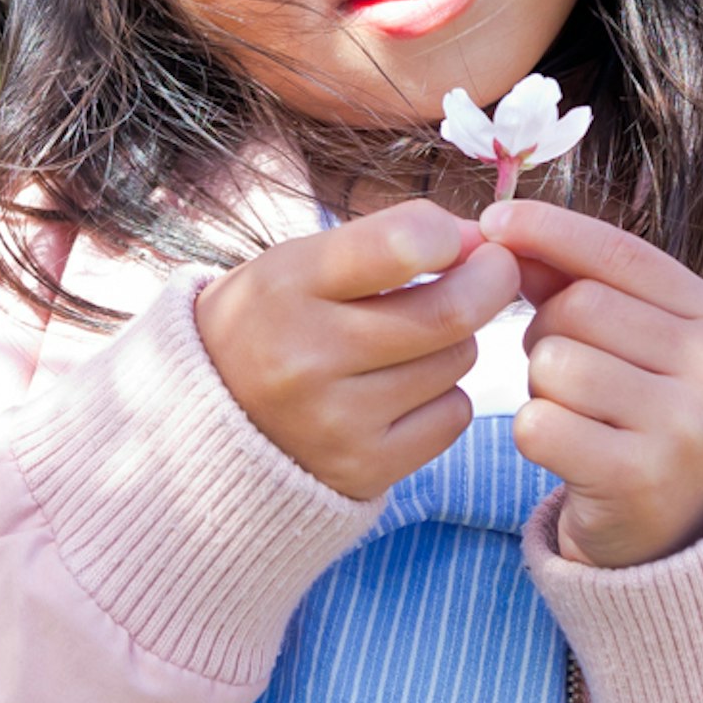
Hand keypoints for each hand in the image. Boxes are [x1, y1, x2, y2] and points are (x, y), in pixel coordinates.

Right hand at [195, 199, 520, 499]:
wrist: (210, 423)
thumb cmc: (273, 323)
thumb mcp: (298, 263)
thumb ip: (385, 241)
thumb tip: (480, 241)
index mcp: (285, 286)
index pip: (402, 244)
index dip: (450, 235)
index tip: (460, 239)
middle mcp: (306, 356)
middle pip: (451, 311)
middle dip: (490, 282)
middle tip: (493, 272)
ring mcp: (335, 420)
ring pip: (456, 361)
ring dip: (454, 342)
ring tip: (411, 341)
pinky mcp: (363, 467)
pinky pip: (453, 416)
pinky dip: (444, 396)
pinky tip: (403, 391)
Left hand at [480, 198, 702, 567]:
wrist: (683, 539)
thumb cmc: (648, 422)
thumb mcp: (641, 348)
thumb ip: (584, 285)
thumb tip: (506, 233)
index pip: (624, 252)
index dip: (552, 230)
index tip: (495, 220)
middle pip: (578, 306)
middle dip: (548, 332)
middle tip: (568, 374)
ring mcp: (684, 428)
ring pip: (554, 363)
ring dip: (542, 388)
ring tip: (576, 414)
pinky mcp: (638, 479)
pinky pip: (539, 424)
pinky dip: (534, 434)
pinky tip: (568, 452)